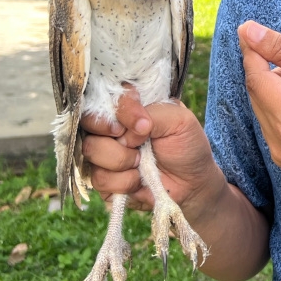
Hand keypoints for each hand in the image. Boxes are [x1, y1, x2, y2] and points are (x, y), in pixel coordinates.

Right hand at [81, 84, 221, 214]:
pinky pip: (98, 178)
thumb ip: (154, 113)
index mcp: (129, 107)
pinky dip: (122, 181)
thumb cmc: (187, 146)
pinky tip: (138, 180)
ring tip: (141, 162)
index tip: (143, 126)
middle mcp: (111, 128)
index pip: (108, 97)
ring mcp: (104, 153)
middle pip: (88, 122)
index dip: (121, 110)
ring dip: (121, 160)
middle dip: (113, 134)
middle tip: (136, 144)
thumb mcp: (180, 120)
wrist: (192, 184)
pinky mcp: (103, 179)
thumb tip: (128, 130)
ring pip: (91, 150)